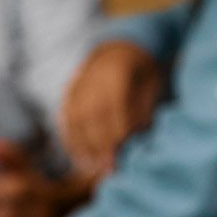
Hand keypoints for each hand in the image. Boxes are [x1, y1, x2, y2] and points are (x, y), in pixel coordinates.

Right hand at [60, 40, 160, 178]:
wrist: (120, 46)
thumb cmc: (142, 71)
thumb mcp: (151, 83)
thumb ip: (143, 108)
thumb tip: (139, 137)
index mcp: (117, 73)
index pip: (115, 109)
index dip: (118, 135)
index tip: (122, 157)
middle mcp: (93, 78)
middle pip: (93, 117)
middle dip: (100, 146)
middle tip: (108, 170)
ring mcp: (77, 84)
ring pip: (76, 120)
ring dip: (83, 147)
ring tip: (93, 169)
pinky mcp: (68, 92)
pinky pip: (65, 118)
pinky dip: (71, 139)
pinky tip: (78, 158)